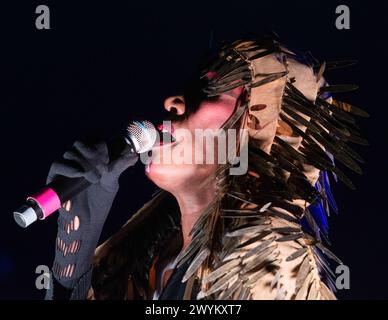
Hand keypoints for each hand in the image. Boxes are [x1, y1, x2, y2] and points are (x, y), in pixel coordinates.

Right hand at [47, 140, 137, 288]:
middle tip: (103, 166)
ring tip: (95, 178)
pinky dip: (69, 168)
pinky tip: (79, 174)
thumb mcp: (112, 182)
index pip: (92, 139)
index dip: (99, 144)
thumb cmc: (100, 200)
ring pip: (70, 153)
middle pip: (80, 143)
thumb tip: (133, 155)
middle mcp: (78, 158)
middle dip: (92, 152)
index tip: (107, 157)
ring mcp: (66, 166)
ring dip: (84, 162)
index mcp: (92, 156)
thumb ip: (119, 167)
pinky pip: (58, 165)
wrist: (87, 220)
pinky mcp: (55, 177)